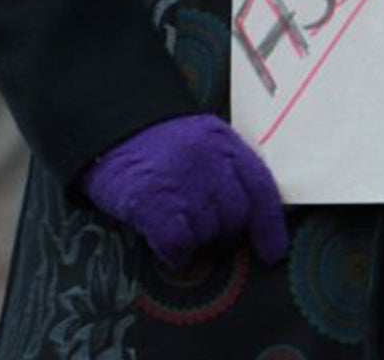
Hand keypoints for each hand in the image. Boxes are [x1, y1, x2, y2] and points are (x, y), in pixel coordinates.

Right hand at [80, 114, 287, 268]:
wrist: (111, 129)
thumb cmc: (160, 146)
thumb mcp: (204, 144)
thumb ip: (228, 172)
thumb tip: (252, 224)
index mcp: (227, 145)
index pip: (261, 190)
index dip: (270, 227)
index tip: (272, 254)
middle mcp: (210, 160)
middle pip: (236, 217)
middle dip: (225, 236)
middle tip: (204, 236)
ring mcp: (181, 179)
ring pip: (208, 233)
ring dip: (197, 243)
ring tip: (179, 230)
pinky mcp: (150, 200)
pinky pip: (178, 243)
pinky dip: (176, 254)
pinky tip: (168, 248)